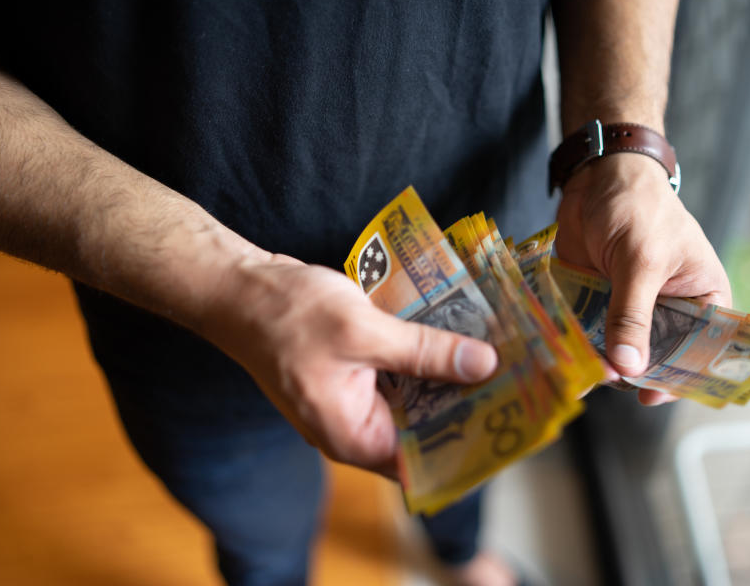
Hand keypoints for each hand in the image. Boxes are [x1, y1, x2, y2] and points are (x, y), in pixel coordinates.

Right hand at [198, 252, 498, 475]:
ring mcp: (349, 403)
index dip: (466, 441)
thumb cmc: (289, 316)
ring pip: (410, 401)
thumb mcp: (365, 331)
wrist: (237, 289)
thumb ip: (425, 352)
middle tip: (511, 378)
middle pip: (421, 430)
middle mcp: (352, 429)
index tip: (506, 416)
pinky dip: (419, 361)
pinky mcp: (349, 377)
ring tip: (492, 355)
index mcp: (353, 436)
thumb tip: (483, 365)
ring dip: (443, 379)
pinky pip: (394, 378)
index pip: (423, 460)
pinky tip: (450, 337)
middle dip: (463, 404)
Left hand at [555, 152, 731, 404]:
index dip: (678, 377)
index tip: (650, 396)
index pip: (700, 352)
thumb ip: (632, 313)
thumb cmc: (638, 207)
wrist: (598, 176)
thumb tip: (629, 367)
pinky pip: (586, 334)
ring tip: (575, 376)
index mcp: (701, 301)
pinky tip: (557, 359)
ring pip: (616, 351)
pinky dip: (573, 346)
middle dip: (629, 373)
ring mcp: (628, 310)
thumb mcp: (641, 261)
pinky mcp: (594, 303)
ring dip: (596, 364)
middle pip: (653, 358)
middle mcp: (667, 311)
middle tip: (603, 382)